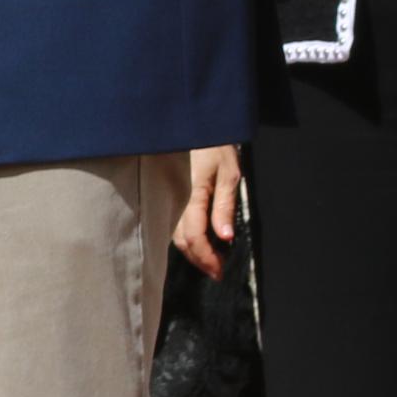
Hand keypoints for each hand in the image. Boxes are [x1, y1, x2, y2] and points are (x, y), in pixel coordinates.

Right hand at [175, 143, 240, 280]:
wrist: (192, 125)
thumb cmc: (215, 145)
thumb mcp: (229, 174)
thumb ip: (225, 207)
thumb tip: (225, 238)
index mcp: (192, 195)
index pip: (194, 237)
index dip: (206, 258)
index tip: (219, 271)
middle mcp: (175, 199)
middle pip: (181, 241)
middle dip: (199, 260)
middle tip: (216, 271)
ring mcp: (168, 197)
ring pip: (174, 234)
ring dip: (191, 250)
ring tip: (210, 258)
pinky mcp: (167, 194)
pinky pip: (172, 223)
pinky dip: (185, 237)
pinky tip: (198, 239)